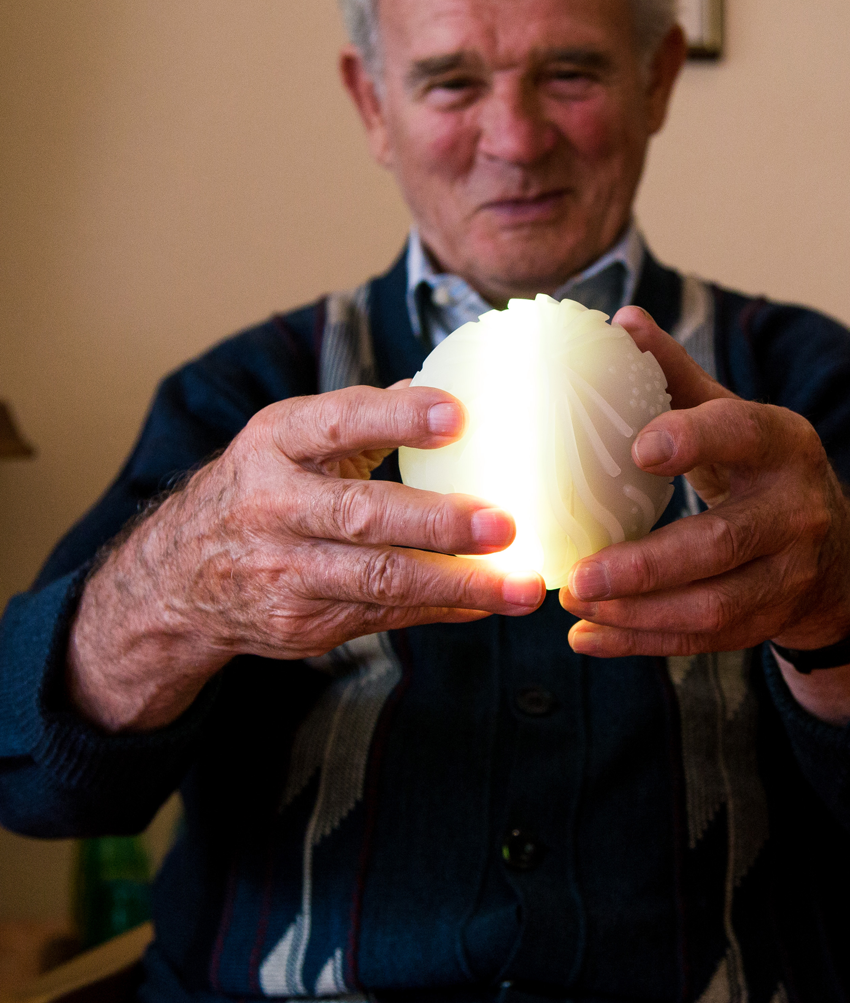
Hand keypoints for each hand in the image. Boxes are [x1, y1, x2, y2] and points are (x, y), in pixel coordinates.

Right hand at [68, 385, 544, 731]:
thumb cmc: (260, 490)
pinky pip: (383, 617)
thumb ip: (363, 415)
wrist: (178, 577)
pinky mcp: (301, 623)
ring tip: (518, 586)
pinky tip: (485, 602)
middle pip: (362, 515)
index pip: (339, 422)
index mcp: (275, 443)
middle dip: (438, 522)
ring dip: (457, 584)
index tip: (460, 416)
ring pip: (378, 580)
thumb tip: (446, 379)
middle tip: (504, 524)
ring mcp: (286, 573)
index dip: (400, 418)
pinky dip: (440, 610)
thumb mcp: (289, 440)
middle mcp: (274, 507)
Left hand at [560, 308, 849, 723]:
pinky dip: (641, 643)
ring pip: (713, 606)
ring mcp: (788, 574)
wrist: (836, 549)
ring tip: (575, 604)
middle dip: (647, 565)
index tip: (639, 449)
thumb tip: (622, 320)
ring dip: (638, 613)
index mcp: (783, 443)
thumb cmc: (760, 468)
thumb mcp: (734, 416)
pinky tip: (587, 638)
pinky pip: (703, 641)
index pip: (742, 434)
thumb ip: (676, 375)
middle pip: (722, 543)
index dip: (695, 440)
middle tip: (579, 573)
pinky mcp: (768, 621)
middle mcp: (795, 510)